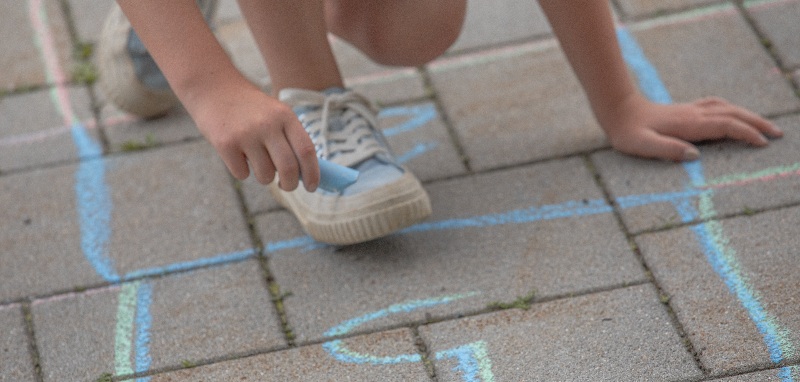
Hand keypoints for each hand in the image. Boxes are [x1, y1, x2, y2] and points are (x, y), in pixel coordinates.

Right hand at [186, 79, 318, 191]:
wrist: (214, 89)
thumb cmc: (250, 109)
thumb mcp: (276, 114)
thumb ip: (291, 139)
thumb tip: (306, 175)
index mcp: (285, 116)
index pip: (306, 150)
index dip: (313, 173)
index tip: (312, 187)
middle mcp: (267, 124)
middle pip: (289, 168)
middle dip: (290, 185)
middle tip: (286, 186)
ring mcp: (246, 134)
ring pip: (266, 175)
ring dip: (264, 177)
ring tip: (257, 161)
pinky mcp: (226, 144)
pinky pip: (242, 174)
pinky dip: (242, 171)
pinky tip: (237, 154)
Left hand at [603, 94, 782, 161]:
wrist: (617, 110)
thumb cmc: (628, 132)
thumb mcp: (642, 145)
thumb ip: (667, 150)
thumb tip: (694, 155)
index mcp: (687, 125)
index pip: (725, 126)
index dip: (745, 133)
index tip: (763, 144)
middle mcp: (693, 114)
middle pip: (733, 114)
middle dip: (757, 123)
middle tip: (778, 134)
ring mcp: (690, 110)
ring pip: (727, 108)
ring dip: (748, 115)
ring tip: (765, 126)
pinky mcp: (685, 110)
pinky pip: (716, 106)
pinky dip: (732, 109)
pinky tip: (734, 114)